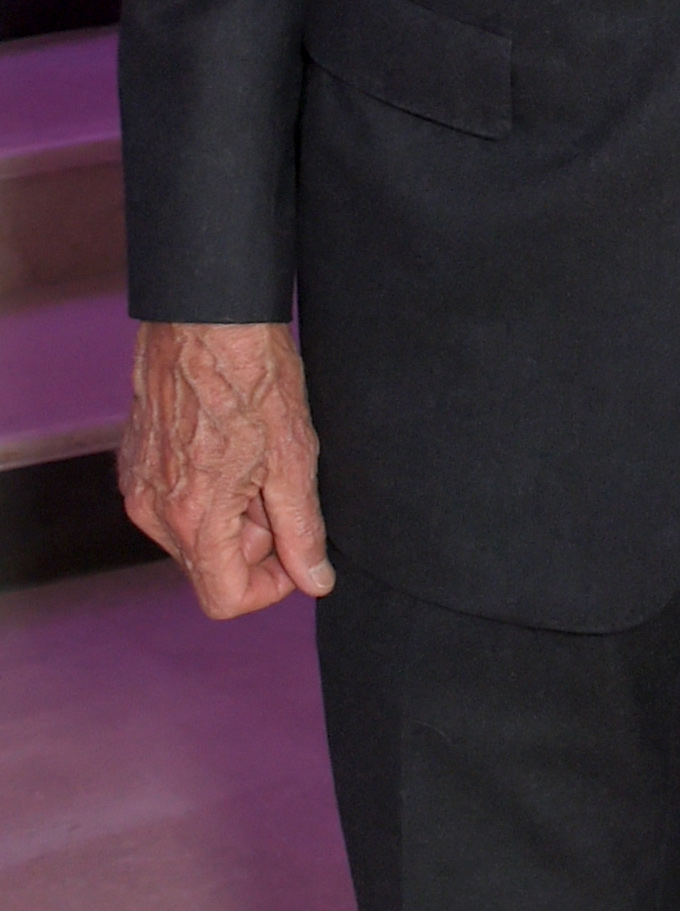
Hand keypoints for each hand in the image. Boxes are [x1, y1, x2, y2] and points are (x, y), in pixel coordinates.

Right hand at [119, 322, 334, 617]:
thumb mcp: (294, 455)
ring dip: (231, 513)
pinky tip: (230, 442)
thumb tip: (314, 579)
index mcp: (194, 517)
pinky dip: (206, 489)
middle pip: (210, 566)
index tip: (295, 550)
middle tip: (280, 482)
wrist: (204, 312)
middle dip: (253, 540)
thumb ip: (303, 529)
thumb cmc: (252, 373)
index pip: (226, 598)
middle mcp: (153, 511)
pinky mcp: (134, 462)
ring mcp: (137, 485)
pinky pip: (173, 502)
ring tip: (256, 455)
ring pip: (193, 533)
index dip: (270, 585)